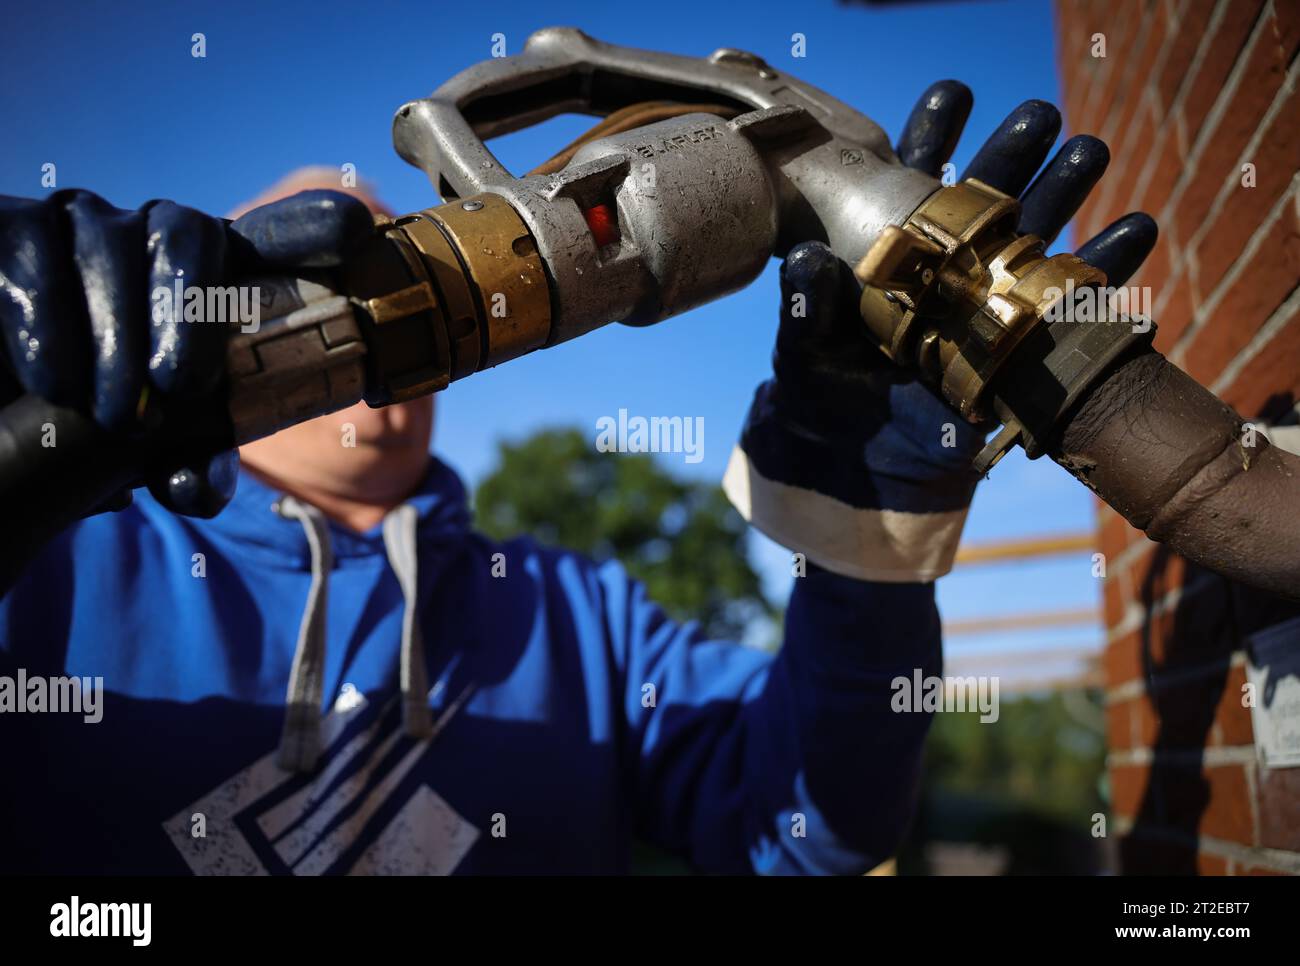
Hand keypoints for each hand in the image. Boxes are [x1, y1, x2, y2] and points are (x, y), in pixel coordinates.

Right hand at [0, 188, 372, 515]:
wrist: (10, 403)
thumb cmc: (95, 415)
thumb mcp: (147, 444)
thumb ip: (183, 460)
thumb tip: (201, 491)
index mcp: (211, 279)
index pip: (268, 238)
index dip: (305, 227)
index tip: (351, 231)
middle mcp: (152, 237)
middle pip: (189, 236)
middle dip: (189, 309)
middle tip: (180, 387)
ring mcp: (83, 225)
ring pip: (109, 243)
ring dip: (116, 333)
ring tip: (113, 414)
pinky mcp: (14, 229)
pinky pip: (33, 253)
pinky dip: (46, 320)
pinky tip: (54, 381)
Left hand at [724, 82, 1157, 582]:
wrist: (859, 472)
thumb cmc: (822, 400)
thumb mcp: (805, 353)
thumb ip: (808, 307)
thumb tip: (807, 257)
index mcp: (891, 256)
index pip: (912, 183)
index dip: (933, 138)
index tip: (953, 98)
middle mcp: (945, 269)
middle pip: (984, 198)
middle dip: (1011, 154)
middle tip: (1039, 115)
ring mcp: (987, 303)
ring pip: (1033, 235)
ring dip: (1064, 192)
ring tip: (1089, 152)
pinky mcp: (1020, 347)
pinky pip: (1069, 301)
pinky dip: (1103, 269)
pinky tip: (1133, 230)